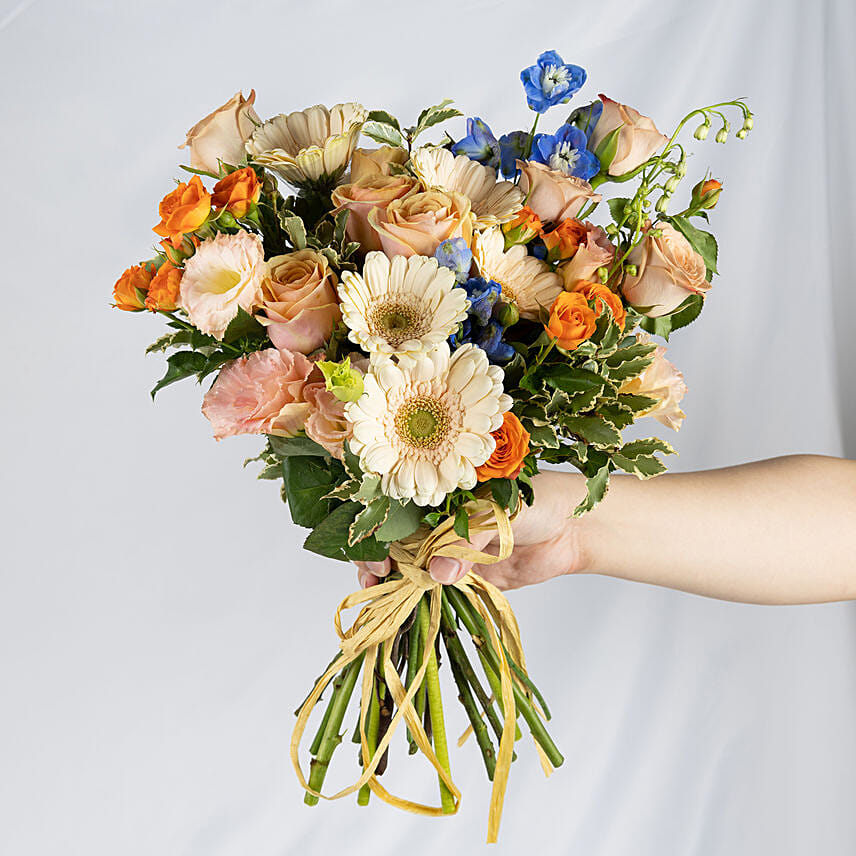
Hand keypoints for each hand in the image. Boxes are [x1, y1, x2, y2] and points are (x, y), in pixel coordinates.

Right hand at [354, 471, 587, 590]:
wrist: (576, 527)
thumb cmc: (538, 499)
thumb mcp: (498, 511)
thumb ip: (467, 541)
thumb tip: (438, 574)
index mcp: (441, 493)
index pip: (395, 509)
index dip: (377, 530)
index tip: (375, 553)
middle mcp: (439, 520)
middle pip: (394, 540)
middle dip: (377, 560)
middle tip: (375, 580)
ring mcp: (450, 549)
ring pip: (410, 567)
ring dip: (394, 583)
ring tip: (383, 597)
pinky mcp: (466, 574)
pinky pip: (436, 587)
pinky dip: (419, 598)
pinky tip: (406, 608)